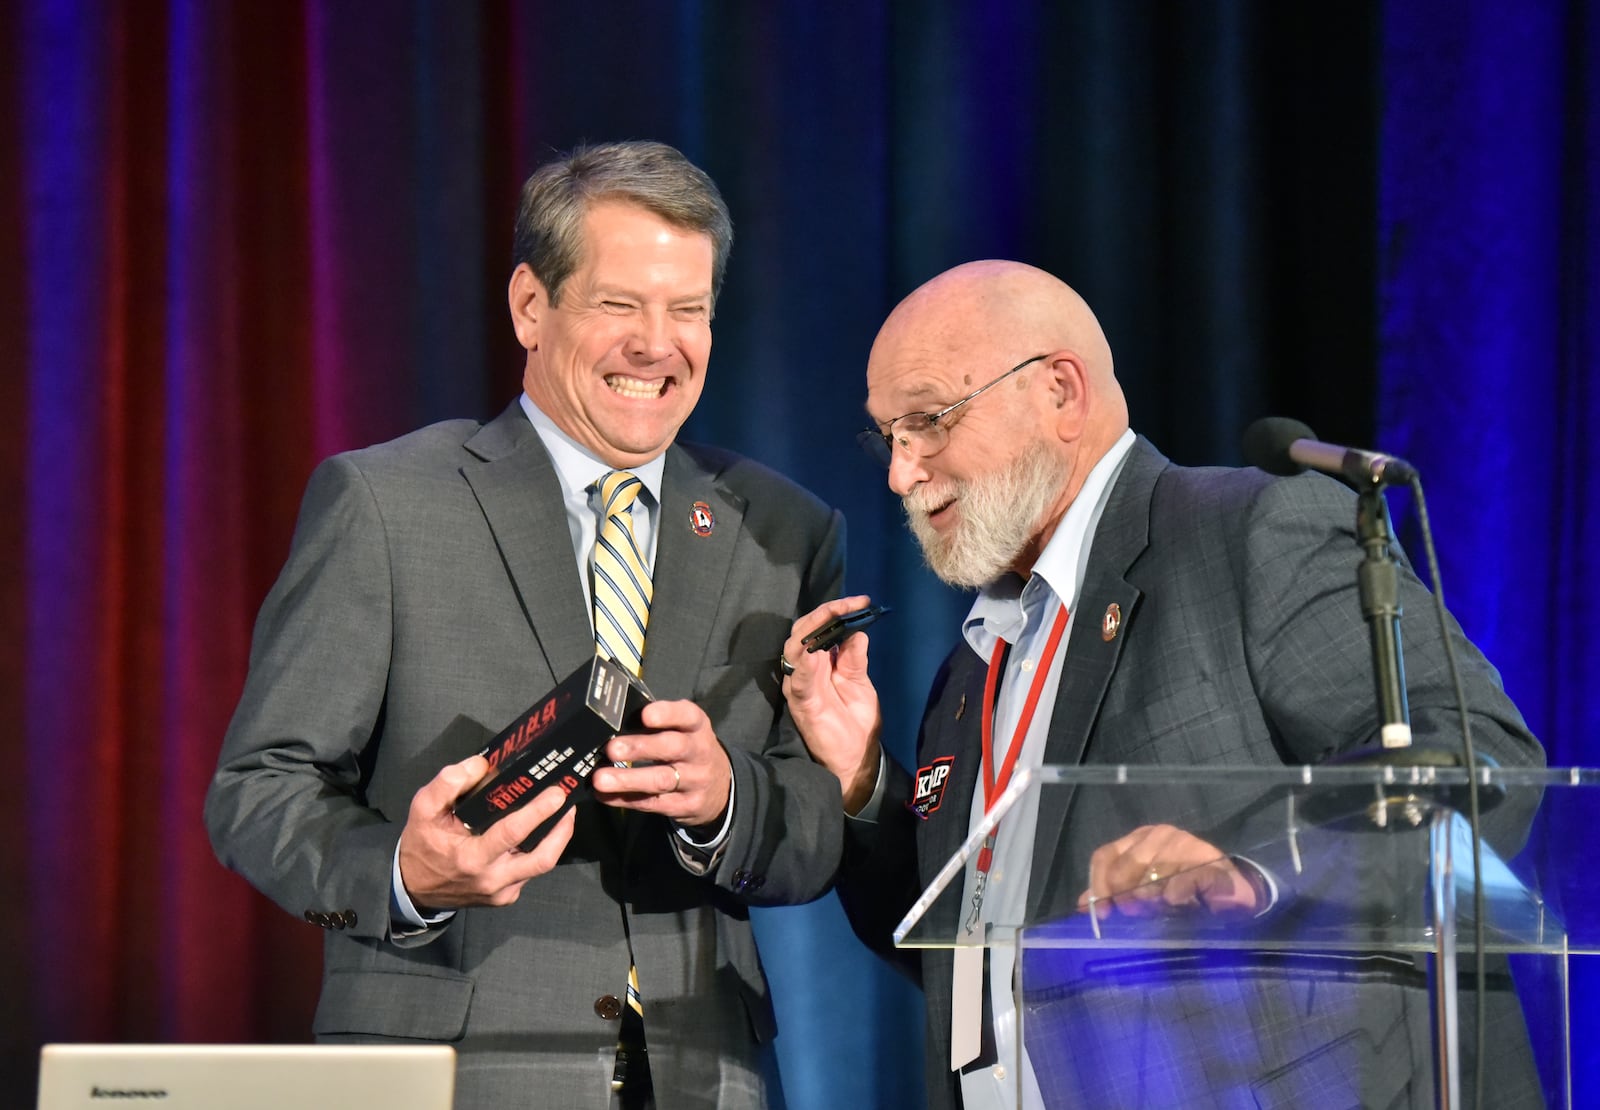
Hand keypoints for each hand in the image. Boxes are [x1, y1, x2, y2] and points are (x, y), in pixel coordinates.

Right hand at [398, 754, 576, 909]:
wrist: (413, 888)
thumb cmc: (422, 844)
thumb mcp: (423, 809)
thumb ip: (447, 783)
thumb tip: (481, 765)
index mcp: (472, 858)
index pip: (512, 834)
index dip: (537, 812)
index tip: (557, 793)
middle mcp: (492, 879)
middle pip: (542, 859)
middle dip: (562, 830)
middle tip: (569, 802)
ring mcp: (502, 892)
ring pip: (541, 866)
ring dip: (557, 839)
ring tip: (563, 812)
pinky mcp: (506, 897)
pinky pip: (530, 872)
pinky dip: (540, 850)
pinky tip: (542, 831)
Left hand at [591, 699, 731, 827]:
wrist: (718, 787)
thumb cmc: (687, 749)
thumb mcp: (682, 730)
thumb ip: (656, 724)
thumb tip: (612, 724)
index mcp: (697, 726)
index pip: (687, 716)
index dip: (667, 714)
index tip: (645, 715)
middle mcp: (700, 752)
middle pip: (673, 748)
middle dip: (640, 747)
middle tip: (612, 749)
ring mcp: (696, 781)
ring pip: (661, 780)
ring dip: (628, 779)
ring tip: (601, 779)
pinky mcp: (687, 805)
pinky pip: (653, 803)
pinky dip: (626, 799)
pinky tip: (605, 795)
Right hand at [782, 595, 882, 814]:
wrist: (856, 760)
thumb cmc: (856, 724)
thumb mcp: (860, 683)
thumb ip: (855, 659)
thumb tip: (857, 630)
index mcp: (822, 662)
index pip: (821, 627)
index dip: (837, 611)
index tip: (861, 601)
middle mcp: (807, 669)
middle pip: (804, 630)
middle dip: (825, 613)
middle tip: (850, 604)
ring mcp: (801, 683)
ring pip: (794, 646)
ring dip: (812, 628)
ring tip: (834, 615)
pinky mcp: (800, 701)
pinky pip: (796, 676)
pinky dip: (804, 659)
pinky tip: (817, 647)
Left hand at [1075, 823, 1264, 920]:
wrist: (1230, 892)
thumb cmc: (1183, 890)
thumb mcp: (1145, 892)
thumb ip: (1115, 894)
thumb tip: (1082, 906)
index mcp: (1139, 840)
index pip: (1105, 855)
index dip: (1099, 883)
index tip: (1102, 912)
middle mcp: (1160, 836)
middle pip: (1128, 862)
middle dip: (1125, 892)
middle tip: (1132, 911)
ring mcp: (1185, 844)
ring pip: (1155, 871)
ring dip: (1152, 896)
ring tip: (1157, 910)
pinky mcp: (1209, 860)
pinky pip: (1184, 878)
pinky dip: (1176, 894)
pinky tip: (1177, 903)